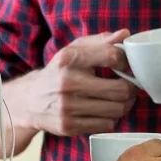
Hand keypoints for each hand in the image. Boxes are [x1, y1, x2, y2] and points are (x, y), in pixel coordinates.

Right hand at [11, 30, 135, 136]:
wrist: (28, 101)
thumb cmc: (57, 73)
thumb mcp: (73, 51)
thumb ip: (99, 41)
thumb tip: (124, 34)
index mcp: (69, 59)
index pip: (111, 56)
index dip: (126, 62)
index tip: (127, 66)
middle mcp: (67, 82)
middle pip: (120, 89)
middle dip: (132, 88)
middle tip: (131, 86)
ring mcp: (68, 107)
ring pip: (117, 109)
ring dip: (125, 104)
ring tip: (121, 99)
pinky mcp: (69, 126)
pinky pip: (106, 124)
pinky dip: (111, 118)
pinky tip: (105, 111)